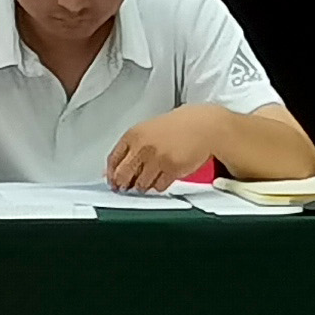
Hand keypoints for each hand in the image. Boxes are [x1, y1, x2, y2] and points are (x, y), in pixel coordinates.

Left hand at [105, 109, 229, 193]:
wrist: (204, 126)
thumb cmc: (180, 126)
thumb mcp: (149, 130)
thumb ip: (132, 147)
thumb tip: (117, 166)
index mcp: (134, 134)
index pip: (113, 159)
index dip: (110, 173)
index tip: (111, 180)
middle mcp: (143, 147)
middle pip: (123, 175)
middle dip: (122, 184)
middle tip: (125, 188)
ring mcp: (157, 159)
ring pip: (140, 184)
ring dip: (142, 187)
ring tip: (147, 181)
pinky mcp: (172, 169)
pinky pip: (158, 187)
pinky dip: (158, 186)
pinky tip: (161, 179)